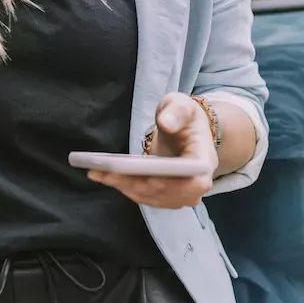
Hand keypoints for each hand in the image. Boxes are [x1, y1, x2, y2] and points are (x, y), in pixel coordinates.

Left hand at [88, 92, 216, 208]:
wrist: (185, 131)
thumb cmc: (184, 116)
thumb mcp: (182, 105)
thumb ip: (176, 111)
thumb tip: (166, 123)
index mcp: (204, 159)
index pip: (195, 182)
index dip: (170, 184)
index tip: (145, 175)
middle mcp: (197, 182)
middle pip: (168, 193)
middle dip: (136, 184)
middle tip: (106, 172)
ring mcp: (182, 193)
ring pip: (153, 197)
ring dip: (125, 187)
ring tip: (99, 173)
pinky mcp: (167, 196)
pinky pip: (146, 197)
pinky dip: (125, 188)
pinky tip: (105, 177)